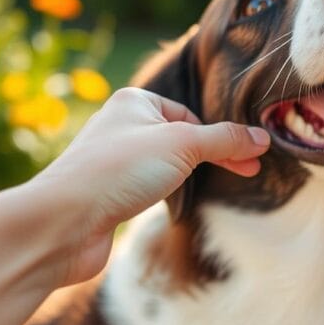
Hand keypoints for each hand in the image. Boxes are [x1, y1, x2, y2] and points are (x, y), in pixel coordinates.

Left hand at [26, 87, 269, 285]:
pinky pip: (147, 188)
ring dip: (186, 176)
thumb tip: (262, 137)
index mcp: (135, 102)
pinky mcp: (108, 195)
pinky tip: (171, 205)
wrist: (61, 222)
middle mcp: (121, 126)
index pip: (191, 114)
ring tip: (209, 189)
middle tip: (247, 172)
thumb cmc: (117, 171)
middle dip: (211, 155)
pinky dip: (165, 194)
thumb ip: (225, 140)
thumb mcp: (183, 145)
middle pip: (181, 138)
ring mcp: (113, 162)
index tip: (249, 156)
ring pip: (164, 164)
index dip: (220, 136)